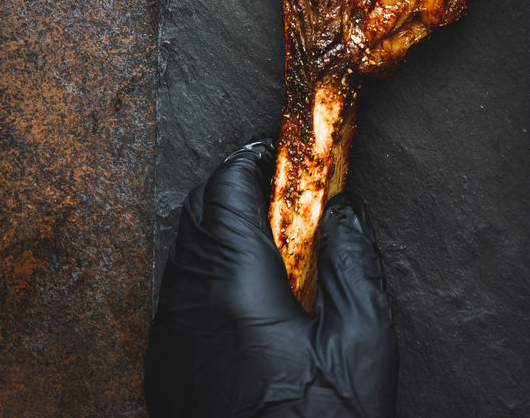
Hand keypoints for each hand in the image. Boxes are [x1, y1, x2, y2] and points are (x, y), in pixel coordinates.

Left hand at [144, 139, 397, 416]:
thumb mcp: (362, 344)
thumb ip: (352, 263)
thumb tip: (344, 211)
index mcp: (234, 290)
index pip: (225, 190)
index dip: (253, 160)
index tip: (284, 154)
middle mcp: (188, 308)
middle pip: (197, 214)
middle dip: (236, 188)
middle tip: (284, 192)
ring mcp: (171, 344)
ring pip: (184, 254)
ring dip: (221, 230)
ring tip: (274, 241)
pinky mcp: (167, 374)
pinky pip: (178, 298)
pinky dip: (209, 273)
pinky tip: (250, 296)